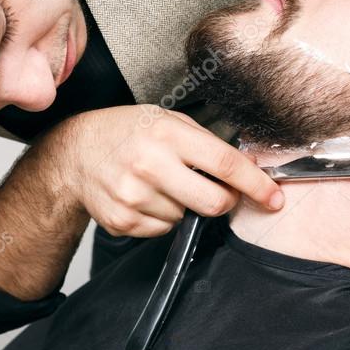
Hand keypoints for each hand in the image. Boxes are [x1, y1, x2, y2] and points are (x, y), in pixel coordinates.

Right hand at [52, 105, 283, 236]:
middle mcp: (150, 165)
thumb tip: (248, 168)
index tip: (274, 197)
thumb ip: (206, 143)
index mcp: (167, 134)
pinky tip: (146, 196)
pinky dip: (163, 217)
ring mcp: (134, 196)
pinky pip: (164, 230)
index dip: (256, 184)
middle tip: (217, 191)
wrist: (75, 153)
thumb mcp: (167, 120)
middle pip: (213, 202)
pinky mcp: (123, 221)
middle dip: (225, 201)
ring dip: (185, 205)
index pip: (225, 165)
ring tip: (161, 183)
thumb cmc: (127, 132)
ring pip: (187, 217)